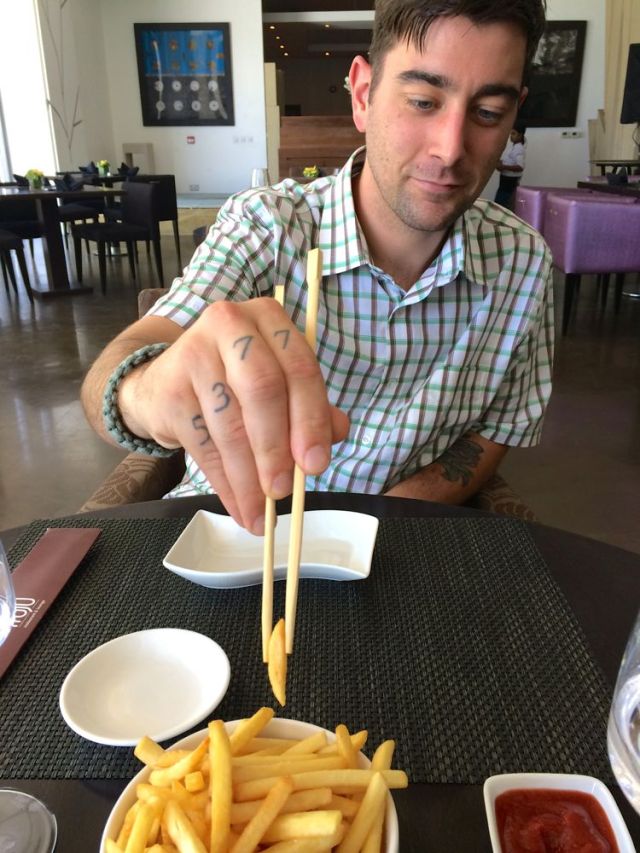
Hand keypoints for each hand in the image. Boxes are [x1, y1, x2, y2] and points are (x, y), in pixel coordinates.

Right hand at [119, 297, 349, 533]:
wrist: (163, 382)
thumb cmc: (234, 382)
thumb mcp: (277, 383)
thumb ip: (311, 405)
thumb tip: (337, 434)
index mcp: (268, 318)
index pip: (299, 367)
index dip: (311, 419)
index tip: (316, 465)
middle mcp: (229, 324)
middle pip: (262, 390)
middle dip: (276, 448)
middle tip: (284, 491)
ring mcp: (193, 354)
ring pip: (230, 425)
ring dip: (249, 478)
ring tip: (261, 514)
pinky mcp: (170, 390)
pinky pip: (204, 446)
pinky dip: (225, 484)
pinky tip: (239, 507)